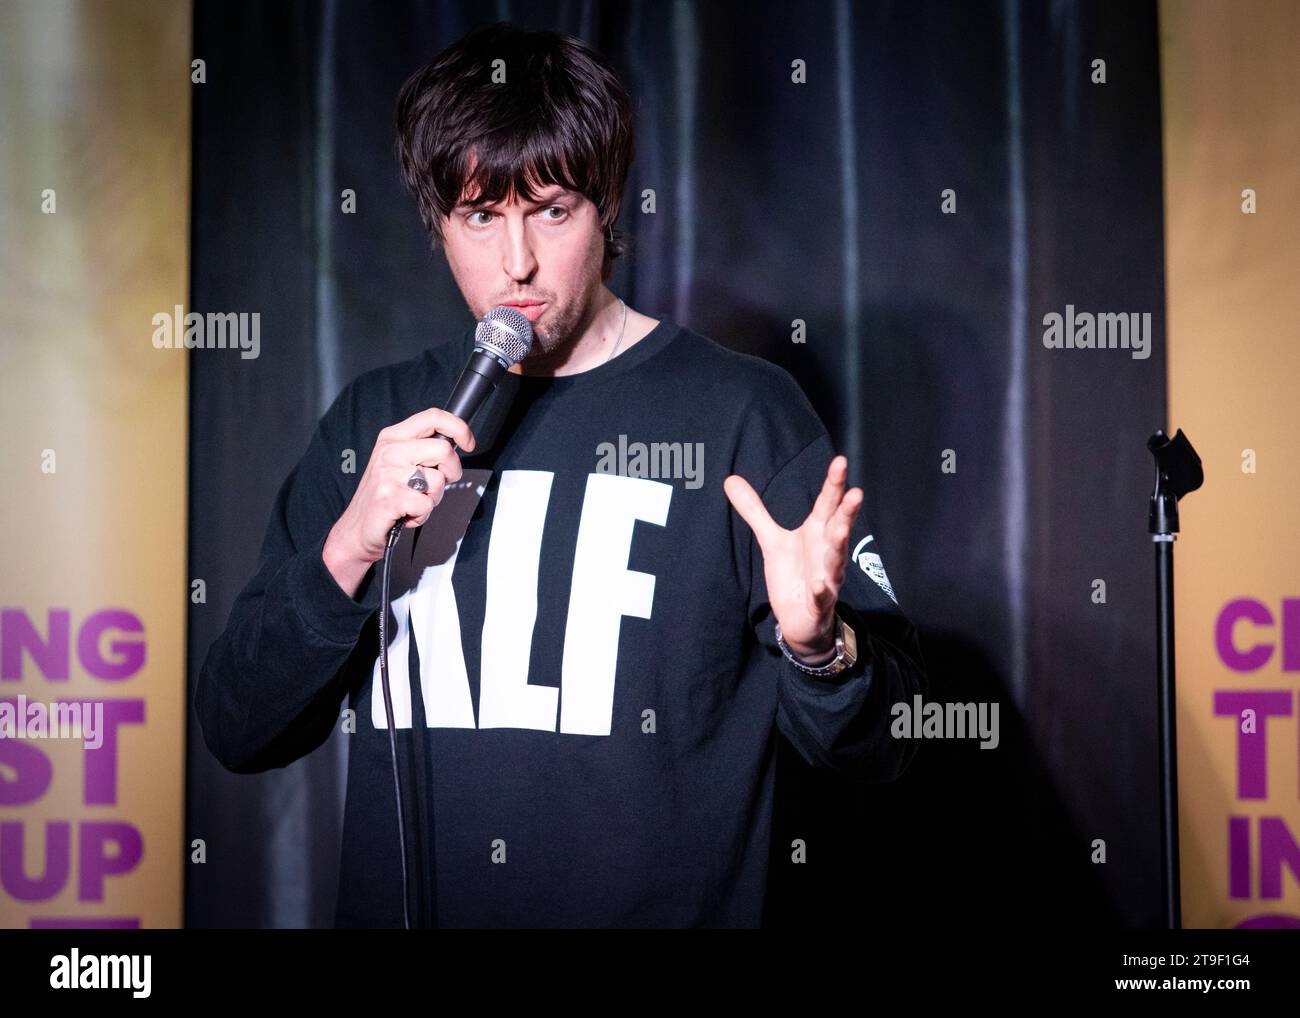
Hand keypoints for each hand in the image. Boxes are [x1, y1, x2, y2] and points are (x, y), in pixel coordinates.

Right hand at [322, 407, 475, 596]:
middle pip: (444, 449)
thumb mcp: (399, 463)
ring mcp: (388, 473)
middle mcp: (390, 451)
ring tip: (414, 501)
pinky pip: (427, 503)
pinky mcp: (390, 497)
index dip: (459, 428)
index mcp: (393, 437)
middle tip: (435, 484)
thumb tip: (456, 443)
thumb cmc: (384, 497)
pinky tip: (407, 513)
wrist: (357, 529)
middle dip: (452, 472)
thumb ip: (423, 449)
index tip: (468, 443)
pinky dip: (423, 514)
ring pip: (438, 480)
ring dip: (433, 497)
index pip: (433, 417)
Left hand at [724, 454, 862, 657]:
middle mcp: (826, 552)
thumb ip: (755, 510)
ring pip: (836, 560)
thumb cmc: (794, 574)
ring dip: (840, 545)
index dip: (834, 484)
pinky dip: (820, 590)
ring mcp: (826, 578)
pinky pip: (821, 596)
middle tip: (856, 492)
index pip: (827, 504)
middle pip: (838, 527)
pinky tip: (819, 583)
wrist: (802, 620)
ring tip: (843, 529)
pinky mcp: (819, 603)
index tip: (840, 461)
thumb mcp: (771, 540)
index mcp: (817, 533)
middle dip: (847, 511)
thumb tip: (730, 479)